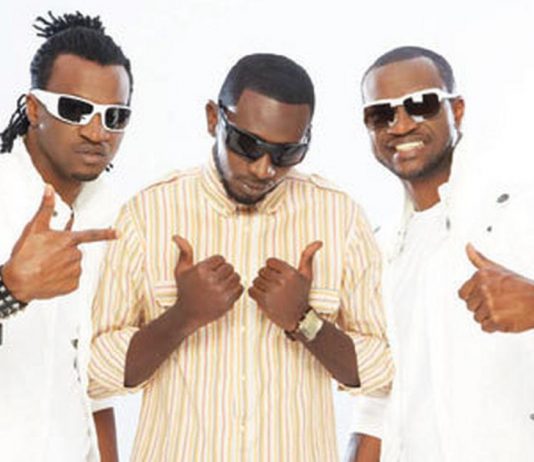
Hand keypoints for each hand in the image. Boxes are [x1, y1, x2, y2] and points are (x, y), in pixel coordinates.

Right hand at [2, 185, 116, 301]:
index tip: (118, 233)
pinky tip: (51, 277)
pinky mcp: (73, 285)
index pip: (91, 235)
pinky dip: (63, 278)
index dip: (106, 233)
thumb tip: (49, 189)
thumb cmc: (25, 255)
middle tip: (47, 256)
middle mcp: (75, 255)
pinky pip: (72, 279)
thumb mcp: (35, 228)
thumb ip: (46, 208)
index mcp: (69, 240)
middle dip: (64, 252)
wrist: (18, 282)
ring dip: (63, 265)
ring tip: (47, 267)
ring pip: (74, 265)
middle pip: (75, 251)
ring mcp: (75, 271)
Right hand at [172, 235, 243, 330]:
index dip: (217, 264)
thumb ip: (184, 252)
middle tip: (218, 277)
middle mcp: (210, 280)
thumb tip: (177, 236)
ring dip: (231, 279)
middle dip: (225, 271)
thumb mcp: (181, 270)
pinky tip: (226, 291)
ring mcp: (220, 292)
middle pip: (230, 267)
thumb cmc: (185, 290)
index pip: (221, 258)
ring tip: (222, 284)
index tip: (211, 271)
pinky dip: (235, 289)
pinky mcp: (227, 302)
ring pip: (236, 277)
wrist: (187, 314)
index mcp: (201, 270)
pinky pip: (240, 288)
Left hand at [248, 241, 321, 330]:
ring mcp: (272, 292)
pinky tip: (264, 298)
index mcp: (290, 273)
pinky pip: (251, 290)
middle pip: (261, 271)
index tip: (278, 276)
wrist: (298, 318)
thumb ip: (308, 257)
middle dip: (265, 278)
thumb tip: (319, 241)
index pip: (269, 262)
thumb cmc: (301, 294)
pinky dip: (254, 294)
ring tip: (270, 293)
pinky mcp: (264, 301)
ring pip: (255, 280)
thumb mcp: (307, 275)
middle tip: (274, 286)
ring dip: (260, 286)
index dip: (272, 269)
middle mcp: (282, 281)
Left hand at [458, 243, 533, 332]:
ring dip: (489, 317)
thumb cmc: (519, 286)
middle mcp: (483, 289)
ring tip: (504, 309)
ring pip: (477, 317)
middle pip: (470, 307)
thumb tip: (467, 245)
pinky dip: (495, 326)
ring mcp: (489, 305)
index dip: (474, 297)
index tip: (487, 296)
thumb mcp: (497, 269)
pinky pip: (485, 328)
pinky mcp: (496, 320)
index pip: (462, 294)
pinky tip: (506, 318)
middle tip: (500, 302)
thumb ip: (478, 259)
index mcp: (480, 276)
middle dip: (483, 307)